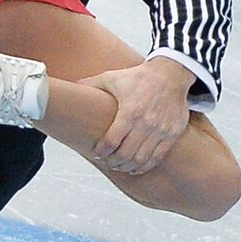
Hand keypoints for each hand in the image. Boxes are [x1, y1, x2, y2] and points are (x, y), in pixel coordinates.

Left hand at [79, 57, 194, 174]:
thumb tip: (68, 87)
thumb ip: (90, 84)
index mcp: (129, 111)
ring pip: (141, 159)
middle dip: (113, 162)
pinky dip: (145, 166)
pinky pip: (158, 157)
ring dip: (128, 167)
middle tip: (107, 162)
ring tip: (119, 166)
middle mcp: (147, 123)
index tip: (97, 154)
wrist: (170, 74)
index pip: (111, 141)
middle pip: (126, 154)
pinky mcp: (173, 134)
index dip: (102, 152)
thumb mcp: (111, 78)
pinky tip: (136, 166)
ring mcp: (161, 130)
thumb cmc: (138, 77)